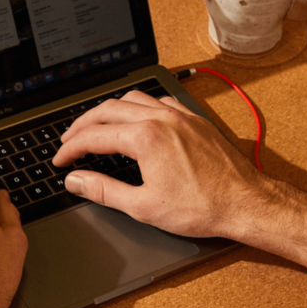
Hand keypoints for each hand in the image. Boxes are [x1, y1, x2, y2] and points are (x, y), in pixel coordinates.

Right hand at [52, 90, 265, 238]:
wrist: (245, 203)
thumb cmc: (202, 207)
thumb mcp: (143, 206)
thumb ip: (103, 190)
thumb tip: (77, 180)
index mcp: (146, 138)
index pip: (94, 136)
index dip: (71, 148)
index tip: (61, 160)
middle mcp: (162, 118)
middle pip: (109, 109)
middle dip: (83, 125)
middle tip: (69, 141)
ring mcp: (181, 116)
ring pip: (134, 99)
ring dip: (110, 111)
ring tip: (97, 126)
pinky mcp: (195, 120)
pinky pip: (160, 101)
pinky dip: (140, 107)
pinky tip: (138, 119)